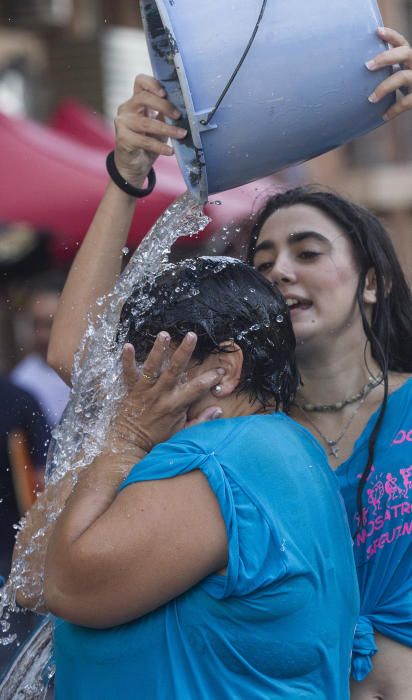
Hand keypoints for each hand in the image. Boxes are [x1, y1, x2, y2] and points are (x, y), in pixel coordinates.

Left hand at [110, 332, 224, 452]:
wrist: (130, 444)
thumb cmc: (157, 438)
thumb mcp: (182, 432)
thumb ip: (200, 421)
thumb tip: (218, 410)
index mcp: (175, 405)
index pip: (197, 388)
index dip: (210, 379)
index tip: (221, 371)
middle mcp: (161, 394)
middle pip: (175, 369)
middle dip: (184, 352)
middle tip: (191, 335)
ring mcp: (145, 390)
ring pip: (153, 367)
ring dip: (158, 350)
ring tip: (164, 334)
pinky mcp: (131, 389)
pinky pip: (128, 373)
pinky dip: (127, 359)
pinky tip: (128, 345)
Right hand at [114, 74, 187, 186]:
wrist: (134, 165)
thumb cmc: (147, 142)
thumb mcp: (158, 125)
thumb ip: (165, 115)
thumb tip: (184, 109)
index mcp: (136, 101)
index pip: (140, 82)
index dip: (152, 83)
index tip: (165, 93)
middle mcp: (127, 108)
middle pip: (144, 98)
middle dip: (164, 106)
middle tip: (179, 116)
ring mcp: (122, 123)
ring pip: (146, 122)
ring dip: (167, 129)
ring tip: (181, 134)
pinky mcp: (122, 138)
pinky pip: (144, 141)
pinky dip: (160, 147)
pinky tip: (170, 151)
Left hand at [366, 27, 411, 120]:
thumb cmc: (408, 89)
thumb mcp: (401, 75)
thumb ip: (390, 71)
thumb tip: (358, 74)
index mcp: (410, 59)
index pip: (402, 43)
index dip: (391, 36)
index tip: (377, 31)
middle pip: (405, 53)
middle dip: (386, 57)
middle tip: (367, 66)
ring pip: (403, 77)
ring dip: (384, 87)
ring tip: (370, 99)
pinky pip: (406, 102)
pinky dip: (394, 109)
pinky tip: (383, 116)